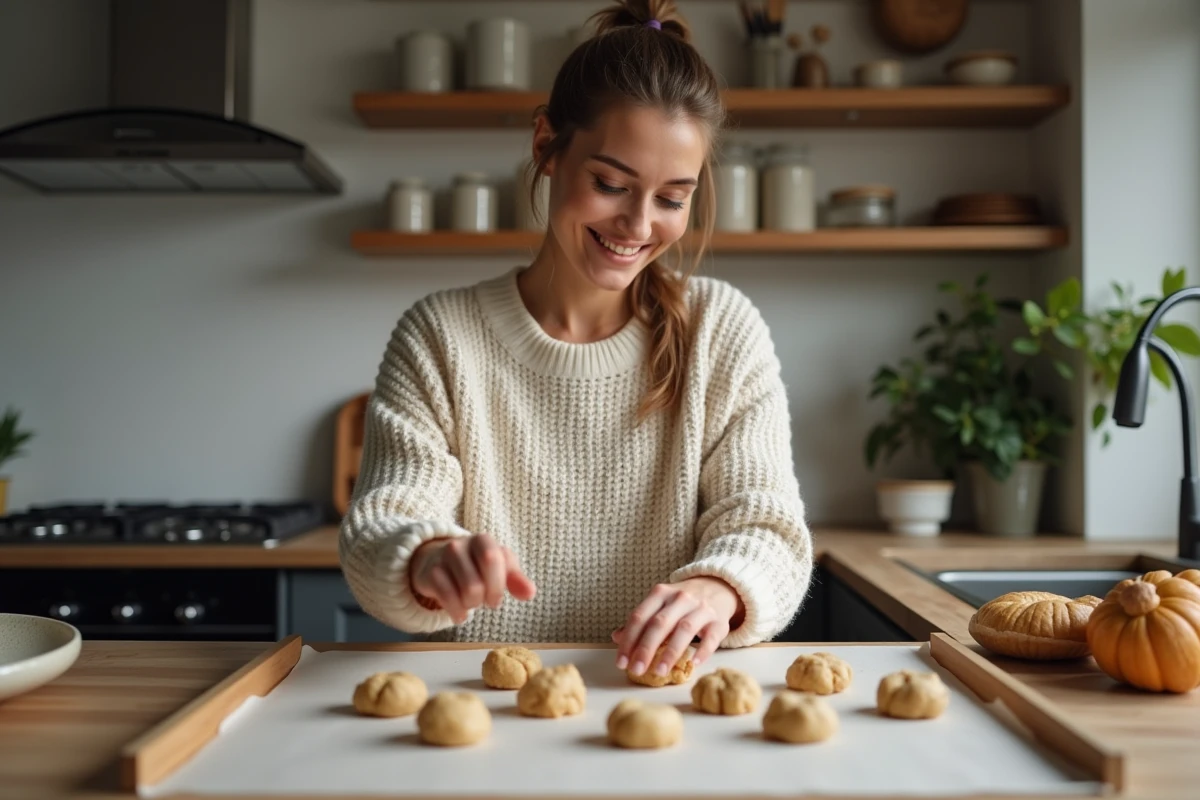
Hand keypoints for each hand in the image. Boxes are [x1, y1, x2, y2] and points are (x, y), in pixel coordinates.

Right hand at [409, 533, 536, 623]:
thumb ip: (516, 579)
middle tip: (485, 600)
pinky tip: (461, 615)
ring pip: (465, 591)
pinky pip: (447, 598)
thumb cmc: (476, 564)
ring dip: (472, 605)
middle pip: (477, 583)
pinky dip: (457, 613)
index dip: (497, 584)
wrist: (437, 560)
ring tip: (472, 602)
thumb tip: (530, 593)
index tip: (497, 596)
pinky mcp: (429, 574)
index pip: (492, 559)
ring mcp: (442, 559)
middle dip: (486, 599)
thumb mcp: (500, 567)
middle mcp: (459, 545)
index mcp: (482, 541)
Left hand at [612, 577, 743, 676]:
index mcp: (661, 593)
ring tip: (659, 671)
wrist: (718, 587)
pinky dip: (702, 651)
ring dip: (670, 652)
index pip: (640, 617)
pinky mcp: (719, 621)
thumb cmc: (682, 602)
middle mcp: (681, 598)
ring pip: (684, 630)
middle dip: (645, 648)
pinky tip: (692, 663)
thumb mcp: (660, 604)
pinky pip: (711, 637)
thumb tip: (616, 637)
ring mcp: (701, 609)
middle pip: (660, 624)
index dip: (628, 640)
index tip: (621, 662)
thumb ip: (641, 621)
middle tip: (636, 670)